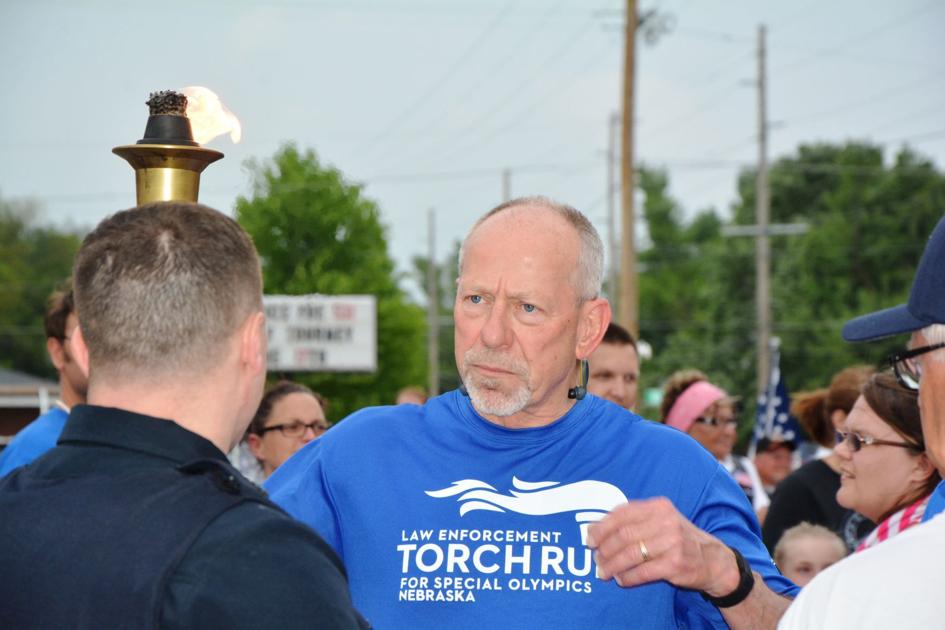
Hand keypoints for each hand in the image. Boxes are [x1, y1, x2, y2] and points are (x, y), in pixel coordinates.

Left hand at [586, 497, 739, 596]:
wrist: (713, 559)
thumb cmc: (679, 538)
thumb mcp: (662, 520)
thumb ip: (635, 520)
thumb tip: (597, 528)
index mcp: (659, 506)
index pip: (623, 513)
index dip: (602, 526)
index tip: (590, 538)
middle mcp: (666, 521)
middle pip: (624, 534)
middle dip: (605, 548)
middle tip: (595, 558)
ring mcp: (672, 542)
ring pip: (631, 554)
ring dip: (613, 565)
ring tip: (603, 572)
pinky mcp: (676, 564)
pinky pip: (643, 571)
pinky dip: (628, 577)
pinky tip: (621, 580)